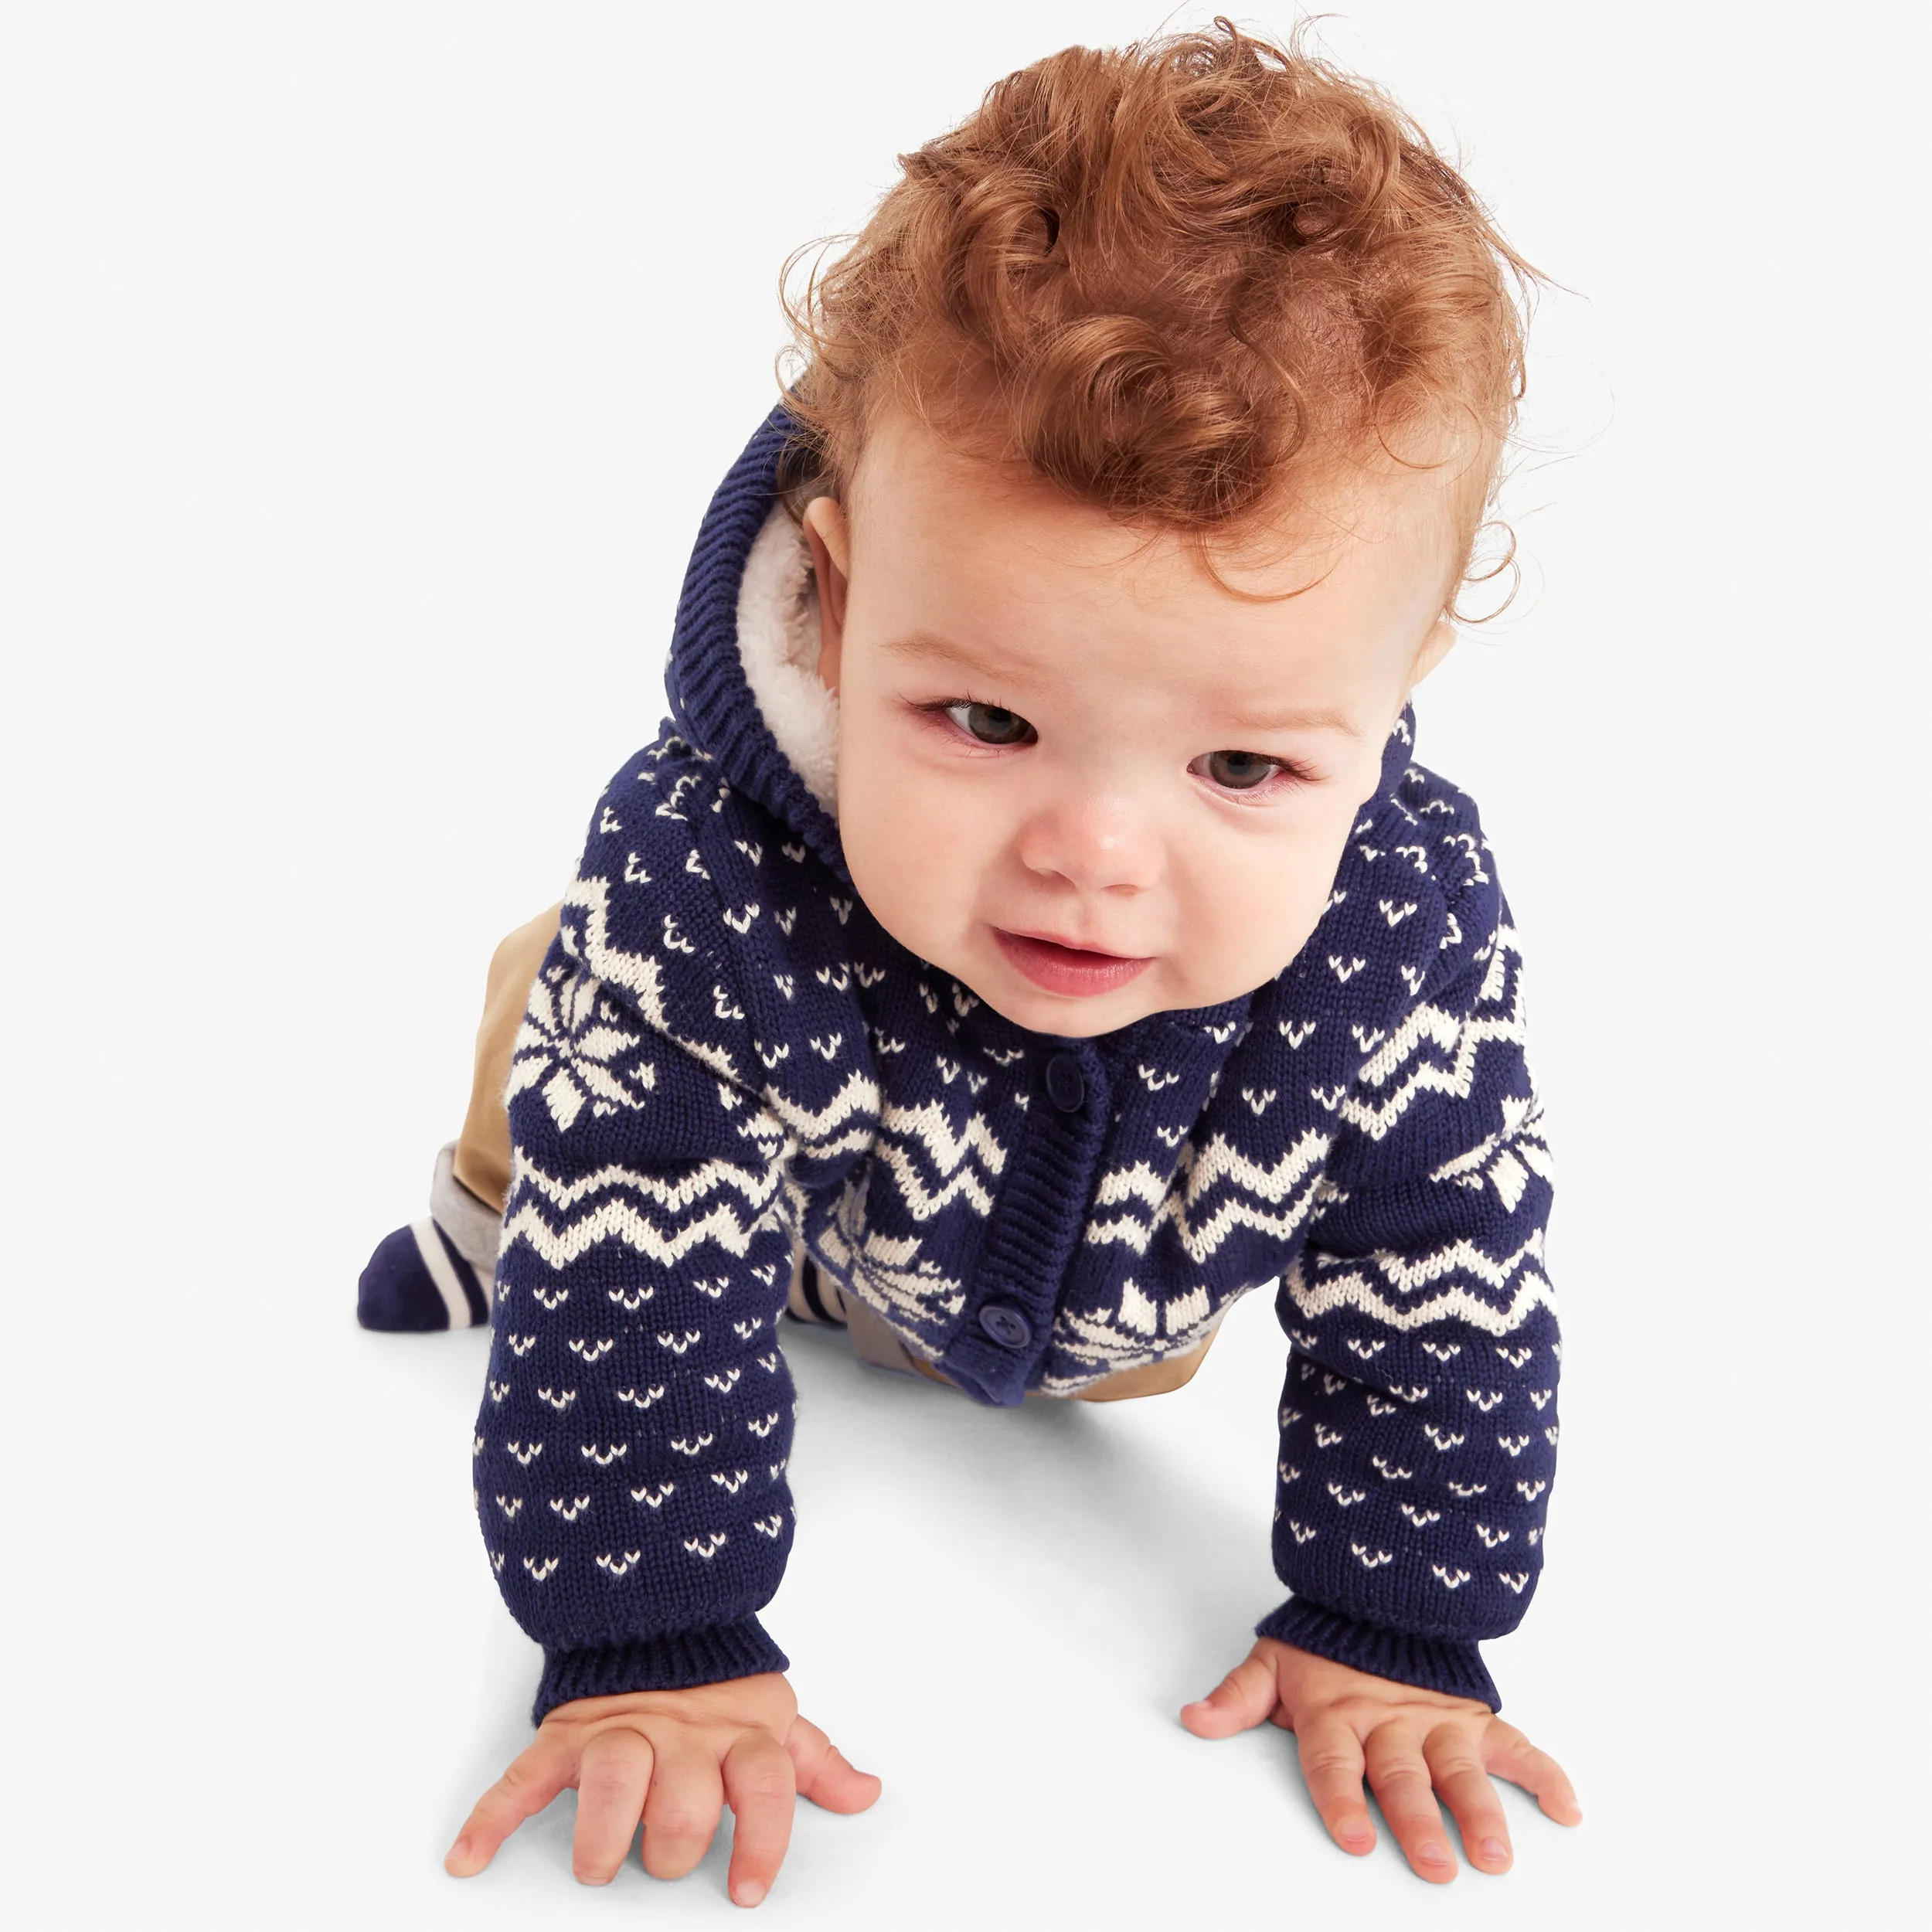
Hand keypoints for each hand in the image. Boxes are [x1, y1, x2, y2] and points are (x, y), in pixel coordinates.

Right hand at [444, 1672, 880, 1904]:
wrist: (656, 1613)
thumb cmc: (720, 1685)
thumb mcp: (775, 1716)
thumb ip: (815, 1761)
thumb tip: (867, 1794)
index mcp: (737, 1733)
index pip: (765, 1785)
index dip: (761, 1840)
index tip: (746, 1893)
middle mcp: (681, 1734)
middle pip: (683, 1803)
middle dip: (673, 1847)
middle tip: (665, 1859)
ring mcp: (621, 1730)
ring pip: (614, 1783)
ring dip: (602, 1837)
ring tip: (597, 1867)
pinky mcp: (567, 1732)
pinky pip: (527, 1774)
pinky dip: (492, 1815)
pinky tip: (469, 1857)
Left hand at [1181, 1638, 1578, 1882]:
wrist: (1376, 1587)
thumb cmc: (1323, 1641)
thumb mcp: (1271, 1663)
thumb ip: (1237, 1697)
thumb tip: (1193, 1719)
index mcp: (1336, 1713)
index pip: (1336, 1763)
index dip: (1342, 1800)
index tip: (1356, 1839)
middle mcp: (1389, 1722)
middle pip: (1403, 1777)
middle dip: (1420, 1821)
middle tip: (1437, 1866)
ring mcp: (1436, 1720)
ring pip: (1460, 1769)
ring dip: (1481, 1811)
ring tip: (1495, 1854)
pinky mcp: (1472, 1715)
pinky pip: (1514, 1745)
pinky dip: (1545, 1774)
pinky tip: (1568, 1809)